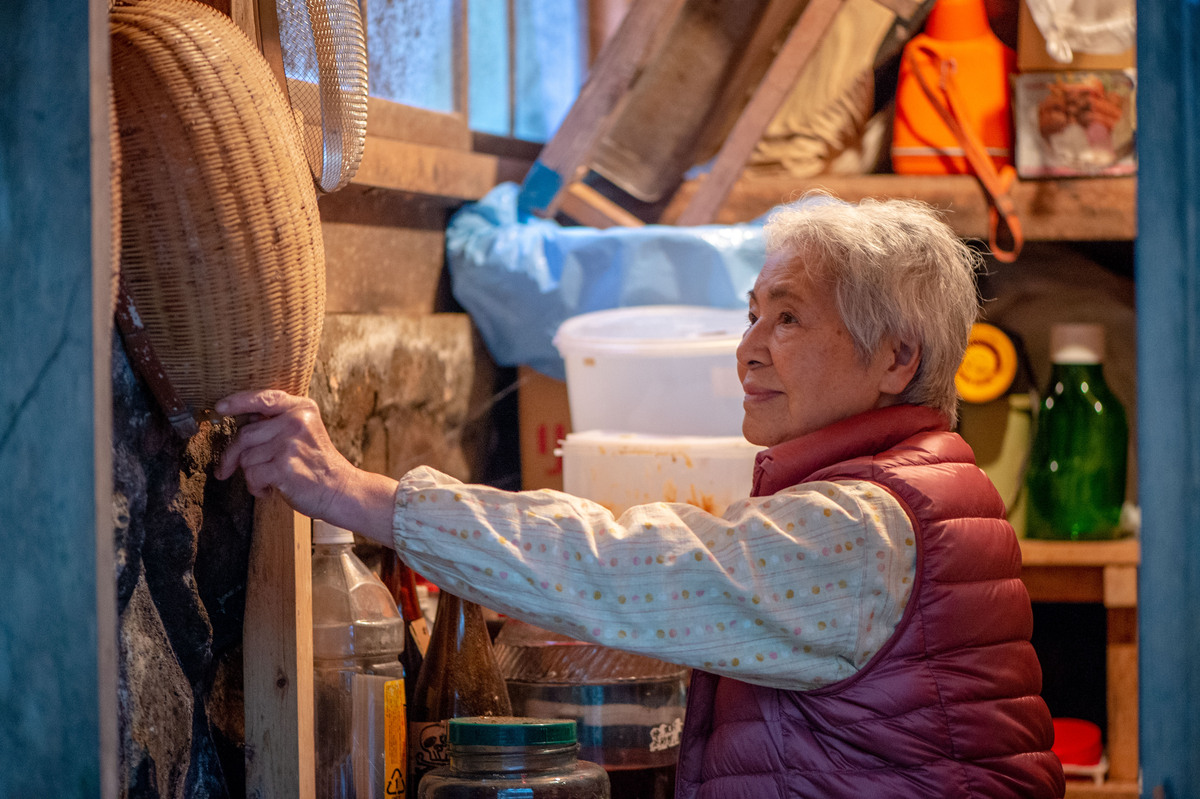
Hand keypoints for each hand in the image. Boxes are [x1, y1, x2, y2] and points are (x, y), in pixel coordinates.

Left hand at [214, 390, 398, 543]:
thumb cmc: (318, 465)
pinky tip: (270, 490)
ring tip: (269, 480)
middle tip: (225, 469)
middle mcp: (296, 422)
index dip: (238, 402)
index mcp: (302, 409)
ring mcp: (290, 444)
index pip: (264, 399)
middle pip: (245, 435)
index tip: (220, 408)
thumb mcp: (304, 432)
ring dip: (250, 475)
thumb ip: (278, 422)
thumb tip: (242, 418)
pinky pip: (252, 475)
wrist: (341, 490)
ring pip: (246, 458)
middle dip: (231, 456)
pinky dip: (256, 487)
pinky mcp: (284, 466)